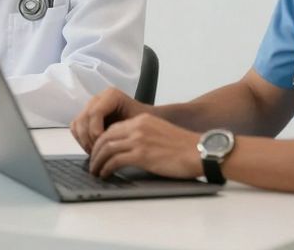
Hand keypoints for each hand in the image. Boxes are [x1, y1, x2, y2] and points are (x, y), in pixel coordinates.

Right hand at [70, 87, 147, 153]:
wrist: (146, 122)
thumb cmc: (145, 123)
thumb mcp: (140, 123)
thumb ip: (127, 128)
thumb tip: (113, 143)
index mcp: (111, 95)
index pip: (95, 112)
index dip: (96, 130)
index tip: (104, 145)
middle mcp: (98, 99)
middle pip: (83, 118)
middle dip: (89, 138)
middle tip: (98, 153)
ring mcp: (90, 107)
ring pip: (77, 123)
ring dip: (83, 140)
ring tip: (95, 153)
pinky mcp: (86, 116)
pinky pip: (76, 127)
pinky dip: (80, 139)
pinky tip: (91, 148)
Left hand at [86, 114, 202, 179]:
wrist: (201, 151)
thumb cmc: (185, 147)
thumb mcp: (160, 132)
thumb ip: (144, 135)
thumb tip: (129, 148)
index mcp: (141, 120)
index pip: (113, 129)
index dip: (102, 141)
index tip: (98, 151)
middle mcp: (137, 127)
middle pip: (105, 137)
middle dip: (95, 151)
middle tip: (92, 163)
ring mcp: (138, 140)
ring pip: (107, 149)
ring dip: (97, 161)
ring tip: (95, 171)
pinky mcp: (141, 154)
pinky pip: (115, 161)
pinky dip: (106, 168)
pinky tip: (105, 174)